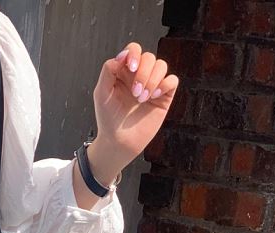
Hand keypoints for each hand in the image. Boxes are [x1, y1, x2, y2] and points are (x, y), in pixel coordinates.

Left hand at [86, 41, 179, 186]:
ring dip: (152, 80)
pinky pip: (172, 80)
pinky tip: (154, 96)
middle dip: (143, 72)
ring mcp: (152, 85)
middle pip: (149, 57)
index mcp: (124, 71)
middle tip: (135, 93)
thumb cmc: (108, 119)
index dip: (134, 54)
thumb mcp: (101, 92)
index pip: (134, 50)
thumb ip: (109, 70)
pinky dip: (165, 84)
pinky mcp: (163, 96)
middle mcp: (139, 75)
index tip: (130, 68)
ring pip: (161, 65)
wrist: (119, 141)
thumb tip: (123, 54)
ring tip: (142, 98)